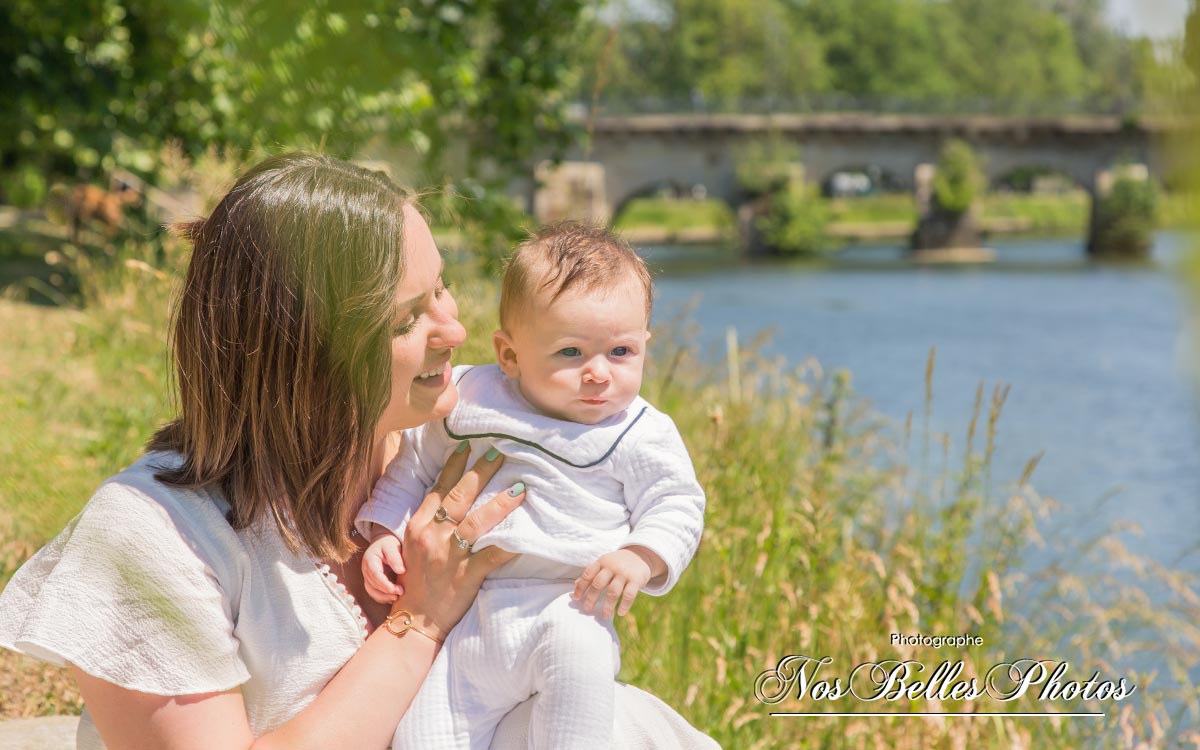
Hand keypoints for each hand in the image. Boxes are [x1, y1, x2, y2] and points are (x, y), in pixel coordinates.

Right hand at [362, 532, 404, 603]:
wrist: (383, 543)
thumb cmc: (388, 544)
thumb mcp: (392, 547)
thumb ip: (395, 557)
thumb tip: (401, 571)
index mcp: (369, 560)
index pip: (375, 575)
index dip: (384, 584)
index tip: (396, 589)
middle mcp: (366, 570)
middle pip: (373, 585)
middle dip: (386, 591)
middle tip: (401, 592)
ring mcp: (367, 576)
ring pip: (371, 591)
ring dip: (383, 597)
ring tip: (396, 598)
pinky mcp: (371, 581)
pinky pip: (374, 593)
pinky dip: (382, 598)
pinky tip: (392, 598)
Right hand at [390, 444, 524, 639]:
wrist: (416, 618)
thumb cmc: (417, 579)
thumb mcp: (414, 544)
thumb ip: (431, 521)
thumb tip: (453, 496)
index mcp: (419, 525)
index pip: (439, 488)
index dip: (454, 466)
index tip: (468, 445)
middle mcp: (433, 536)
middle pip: (459, 497)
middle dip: (480, 473)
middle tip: (498, 453)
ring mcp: (449, 555)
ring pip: (477, 522)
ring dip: (500, 504)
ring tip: (520, 488)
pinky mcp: (466, 575)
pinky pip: (492, 556)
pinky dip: (510, 545)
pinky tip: (527, 535)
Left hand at [573, 548, 655, 617]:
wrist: (639, 556)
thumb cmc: (616, 563)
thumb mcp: (603, 564)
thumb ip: (591, 574)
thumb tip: (575, 585)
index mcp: (602, 562)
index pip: (588, 574)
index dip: (581, 587)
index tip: (576, 598)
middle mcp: (612, 567)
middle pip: (598, 583)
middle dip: (591, 597)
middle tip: (587, 609)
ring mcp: (624, 573)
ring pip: (613, 591)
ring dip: (608, 605)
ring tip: (605, 616)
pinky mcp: (636, 580)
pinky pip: (629, 595)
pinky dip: (624, 605)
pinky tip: (620, 613)